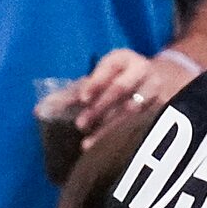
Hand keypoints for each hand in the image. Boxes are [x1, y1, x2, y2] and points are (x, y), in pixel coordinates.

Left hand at [69, 46, 188, 142]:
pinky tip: (114, 149)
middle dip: (100, 107)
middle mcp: (142, 70)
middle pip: (121, 88)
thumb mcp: (98, 79)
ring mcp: (156, 89)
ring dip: (111, 126)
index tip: (82, 99)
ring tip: (90, 143)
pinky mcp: (165, 108)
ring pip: (135, 108)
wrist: (158, 79)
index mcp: (122, 58)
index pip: (108, 69)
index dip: (95, 83)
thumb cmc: (117, 80)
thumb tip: (41, 110)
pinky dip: (128, 136)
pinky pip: (147, 123)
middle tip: (80, 125)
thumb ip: (71, 93)